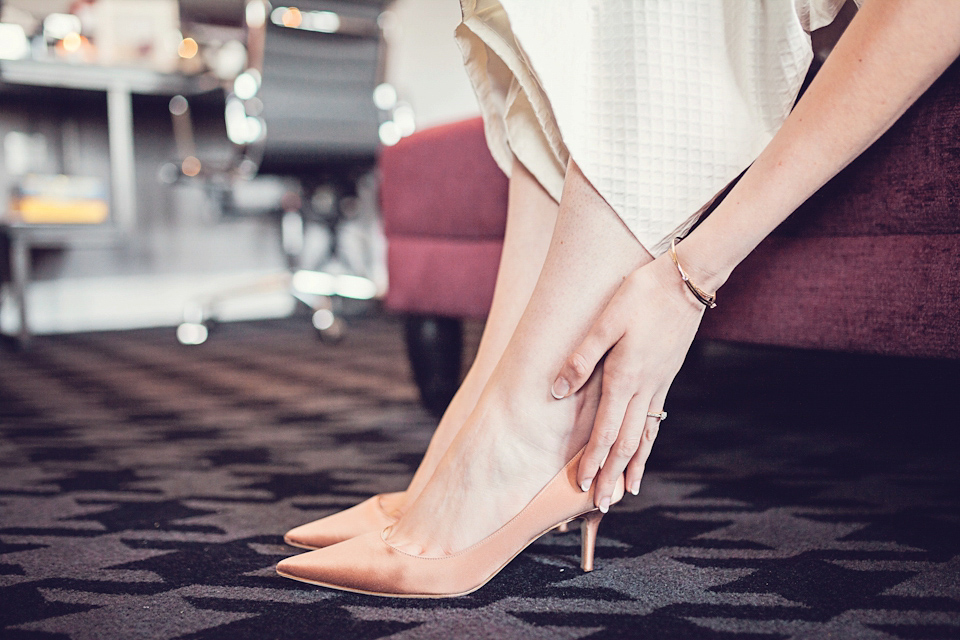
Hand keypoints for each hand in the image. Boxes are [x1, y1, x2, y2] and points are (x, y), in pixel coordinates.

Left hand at [551, 254, 704, 511]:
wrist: (686, 281)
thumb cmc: (641, 294)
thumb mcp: (605, 321)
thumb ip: (582, 357)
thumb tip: (556, 389)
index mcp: (625, 376)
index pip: (606, 430)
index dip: (593, 460)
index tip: (582, 484)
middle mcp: (644, 387)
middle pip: (626, 443)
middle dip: (611, 474)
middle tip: (600, 504)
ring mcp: (659, 385)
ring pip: (643, 436)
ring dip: (631, 466)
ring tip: (623, 492)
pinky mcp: (666, 378)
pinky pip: (655, 421)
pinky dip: (648, 444)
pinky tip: (643, 454)